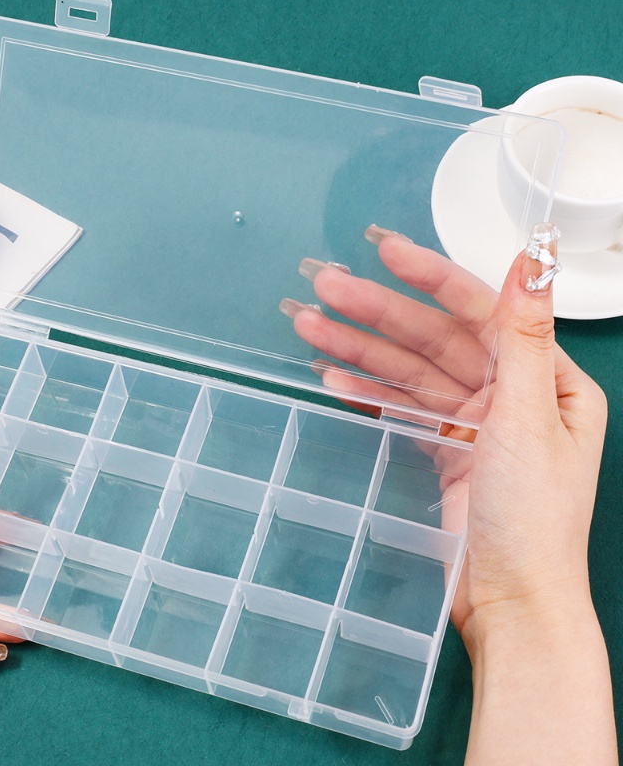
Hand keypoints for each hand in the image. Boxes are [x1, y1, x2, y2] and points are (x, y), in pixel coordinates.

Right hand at [286, 224, 615, 762]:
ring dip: (359, 349)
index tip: (385, 250)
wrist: (510, 602)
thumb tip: (531, 260)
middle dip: (376, 313)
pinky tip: (332, 374)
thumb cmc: (533, 519)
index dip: (429, 277)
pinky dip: (368, 391)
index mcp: (544, 376)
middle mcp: (509, 391)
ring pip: (409, 372)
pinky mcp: (446, 449)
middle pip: (432, 339)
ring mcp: (474, 421)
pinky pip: (402, 408)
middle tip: (322, 288)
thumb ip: (521, 337)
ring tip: (308, 327)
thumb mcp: (526, 418)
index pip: (478, 311)